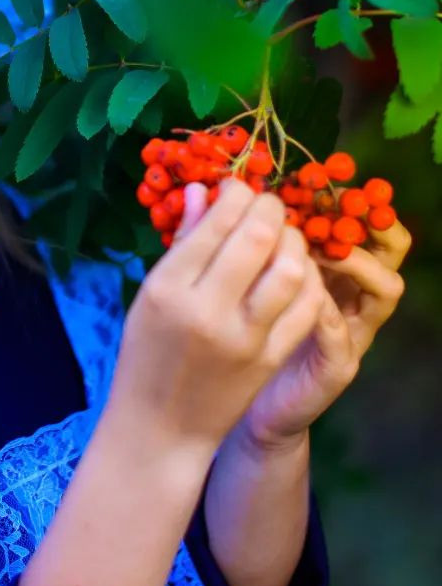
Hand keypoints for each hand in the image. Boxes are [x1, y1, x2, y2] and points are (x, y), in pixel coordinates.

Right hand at [111, 179, 324, 453]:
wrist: (161, 425)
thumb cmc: (147, 354)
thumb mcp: (151, 295)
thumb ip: (181, 243)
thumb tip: (203, 191)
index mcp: (167, 288)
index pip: (215, 223)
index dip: (235, 194)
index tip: (237, 189)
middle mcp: (206, 309)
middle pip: (257, 236)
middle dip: (269, 208)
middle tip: (266, 205)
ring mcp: (243, 336)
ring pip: (290, 268)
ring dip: (293, 241)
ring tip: (281, 237)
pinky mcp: (270, 358)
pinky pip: (305, 306)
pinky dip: (307, 279)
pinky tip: (295, 271)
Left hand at [178, 183, 410, 449]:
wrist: (224, 406)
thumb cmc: (225, 337)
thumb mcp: (223, 283)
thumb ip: (222, 241)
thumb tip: (199, 191)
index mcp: (321, 269)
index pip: (354, 222)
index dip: (339, 198)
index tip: (303, 179)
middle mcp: (345, 295)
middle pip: (387, 247)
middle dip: (356, 220)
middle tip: (317, 202)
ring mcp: (349, 332)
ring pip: (383, 286)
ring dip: (352, 260)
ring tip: (314, 245)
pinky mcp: (338, 367)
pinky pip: (343, 336)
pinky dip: (326, 313)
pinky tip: (303, 295)